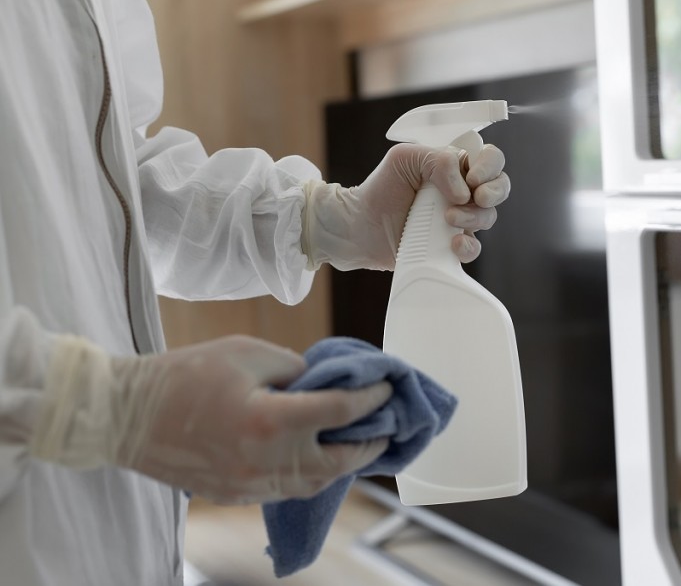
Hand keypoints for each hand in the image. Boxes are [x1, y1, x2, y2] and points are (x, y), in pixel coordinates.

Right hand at [31, 335, 391, 503]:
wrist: (125, 417)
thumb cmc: (184, 375)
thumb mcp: (246, 352)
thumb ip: (292, 367)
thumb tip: (319, 383)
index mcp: (272, 420)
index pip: (342, 413)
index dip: (373, 398)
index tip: (388, 386)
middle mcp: (267, 460)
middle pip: (340, 461)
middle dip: (370, 444)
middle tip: (387, 426)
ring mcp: (251, 484)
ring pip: (316, 483)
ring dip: (344, 465)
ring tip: (359, 444)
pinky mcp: (236, 495)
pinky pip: (287, 491)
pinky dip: (311, 476)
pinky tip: (319, 458)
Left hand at [303, 143, 510, 270]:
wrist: (360, 226)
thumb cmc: (381, 188)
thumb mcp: (405, 158)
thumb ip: (439, 160)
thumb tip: (464, 190)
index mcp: (456, 166)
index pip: (490, 159)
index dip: (489, 166)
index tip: (472, 177)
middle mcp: (463, 192)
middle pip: (500, 187)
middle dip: (494, 192)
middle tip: (476, 197)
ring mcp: (460, 220)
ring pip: (488, 217)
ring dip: (473, 217)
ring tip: (447, 218)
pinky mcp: (451, 246)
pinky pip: (474, 248)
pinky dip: (468, 246)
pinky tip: (452, 243)